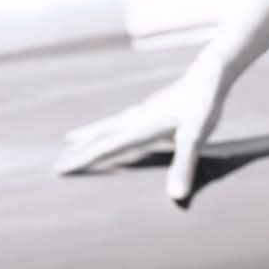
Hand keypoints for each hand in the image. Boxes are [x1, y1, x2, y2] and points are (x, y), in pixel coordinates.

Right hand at [56, 55, 229, 205]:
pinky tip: (116, 125)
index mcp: (141, 128)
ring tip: (72, 138)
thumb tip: (175, 196)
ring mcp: (143, 111)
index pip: (105, 148)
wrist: (211, 72)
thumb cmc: (203, 104)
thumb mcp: (196, 138)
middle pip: (101, 137)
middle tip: (57, 161)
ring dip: (90, 135)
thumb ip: (184, 166)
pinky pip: (123, 120)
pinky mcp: (153, 106)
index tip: (59, 170)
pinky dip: (109, 126)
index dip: (82, 160)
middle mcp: (137, 119)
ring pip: (109, 126)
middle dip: (79, 150)